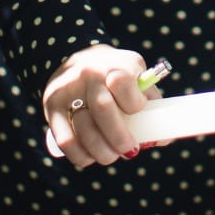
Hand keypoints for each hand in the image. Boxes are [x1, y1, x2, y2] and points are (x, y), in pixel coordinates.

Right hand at [42, 45, 161, 167]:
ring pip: (83, 128)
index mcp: (115, 65)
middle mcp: (89, 74)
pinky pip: (65, 139)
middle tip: (130, 150)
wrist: (76, 56)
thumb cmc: (116, 75)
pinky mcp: (50, 105)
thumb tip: (163, 138)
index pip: (124, 83)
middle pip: (103, 109)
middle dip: (120, 138)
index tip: (137, 112)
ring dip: (102, 151)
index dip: (134, 104)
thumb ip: (151, 104)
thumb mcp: (136, 77)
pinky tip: (90, 157)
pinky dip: (80, 155)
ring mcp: (67, 89)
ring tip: (110, 156)